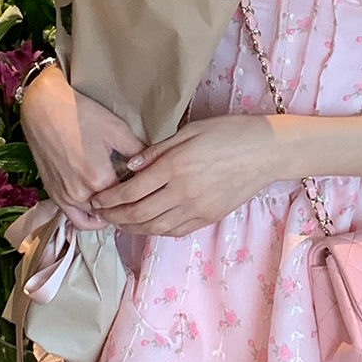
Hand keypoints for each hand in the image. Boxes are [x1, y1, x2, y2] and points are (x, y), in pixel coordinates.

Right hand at [19, 65, 144, 229]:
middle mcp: (80, 194)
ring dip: (108, 215)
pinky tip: (100, 209)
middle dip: (127, 206)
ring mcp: (64, 197)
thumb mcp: (117, 130)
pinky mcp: (53, 194)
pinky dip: (89, 218)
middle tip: (139, 197)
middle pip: (112, 212)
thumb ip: (138, 153)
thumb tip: (155, 167)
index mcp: (99, 179)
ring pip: (93, 219)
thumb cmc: (82, 115)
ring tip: (121, 205)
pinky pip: (74, 218)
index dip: (142, 194)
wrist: (43, 108)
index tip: (150, 188)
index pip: (129, 199)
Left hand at [89, 115, 279, 236]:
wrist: (266, 152)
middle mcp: (183, 192)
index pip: (131, 190)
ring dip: (132, 227)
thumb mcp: (190, 131)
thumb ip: (157, 150)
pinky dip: (155, 231)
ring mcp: (197, 208)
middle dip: (114, 217)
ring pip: (155, 227)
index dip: (109, 199)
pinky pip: (175, 230)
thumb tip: (130, 165)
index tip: (95, 199)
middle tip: (100, 214)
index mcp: (175, 167)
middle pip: (138, 214)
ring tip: (118, 222)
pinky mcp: (209, 217)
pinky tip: (146, 225)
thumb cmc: (229, 133)